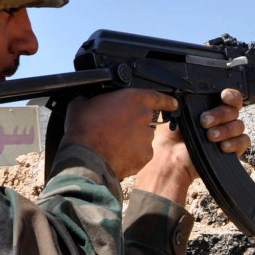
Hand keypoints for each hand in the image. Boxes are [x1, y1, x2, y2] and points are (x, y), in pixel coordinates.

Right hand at [61, 88, 177, 178]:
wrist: (86, 157)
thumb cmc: (83, 129)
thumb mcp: (81, 104)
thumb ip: (91, 100)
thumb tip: (86, 100)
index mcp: (131, 99)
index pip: (156, 96)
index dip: (166, 100)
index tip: (173, 104)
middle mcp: (144, 116)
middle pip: (145, 120)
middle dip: (134, 125)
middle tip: (117, 132)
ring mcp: (146, 137)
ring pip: (143, 138)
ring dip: (132, 141)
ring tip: (113, 145)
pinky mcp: (146, 155)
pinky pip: (141, 154)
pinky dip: (132, 156)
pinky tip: (117, 156)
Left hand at [134, 88, 248, 204]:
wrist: (171, 160)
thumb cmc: (171, 138)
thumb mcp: (175, 113)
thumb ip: (184, 99)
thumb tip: (186, 87)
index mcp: (210, 108)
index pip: (228, 97)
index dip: (230, 95)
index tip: (223, 96)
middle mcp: (222, 120)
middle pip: (234, 110)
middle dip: (220, 114)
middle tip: (204, 121)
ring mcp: (228, 135)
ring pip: (239, 125)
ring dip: (224, 129)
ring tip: (209, 136)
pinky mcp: (233, 149)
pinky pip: (244, 141)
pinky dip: (234, 143)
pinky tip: (222, 146)